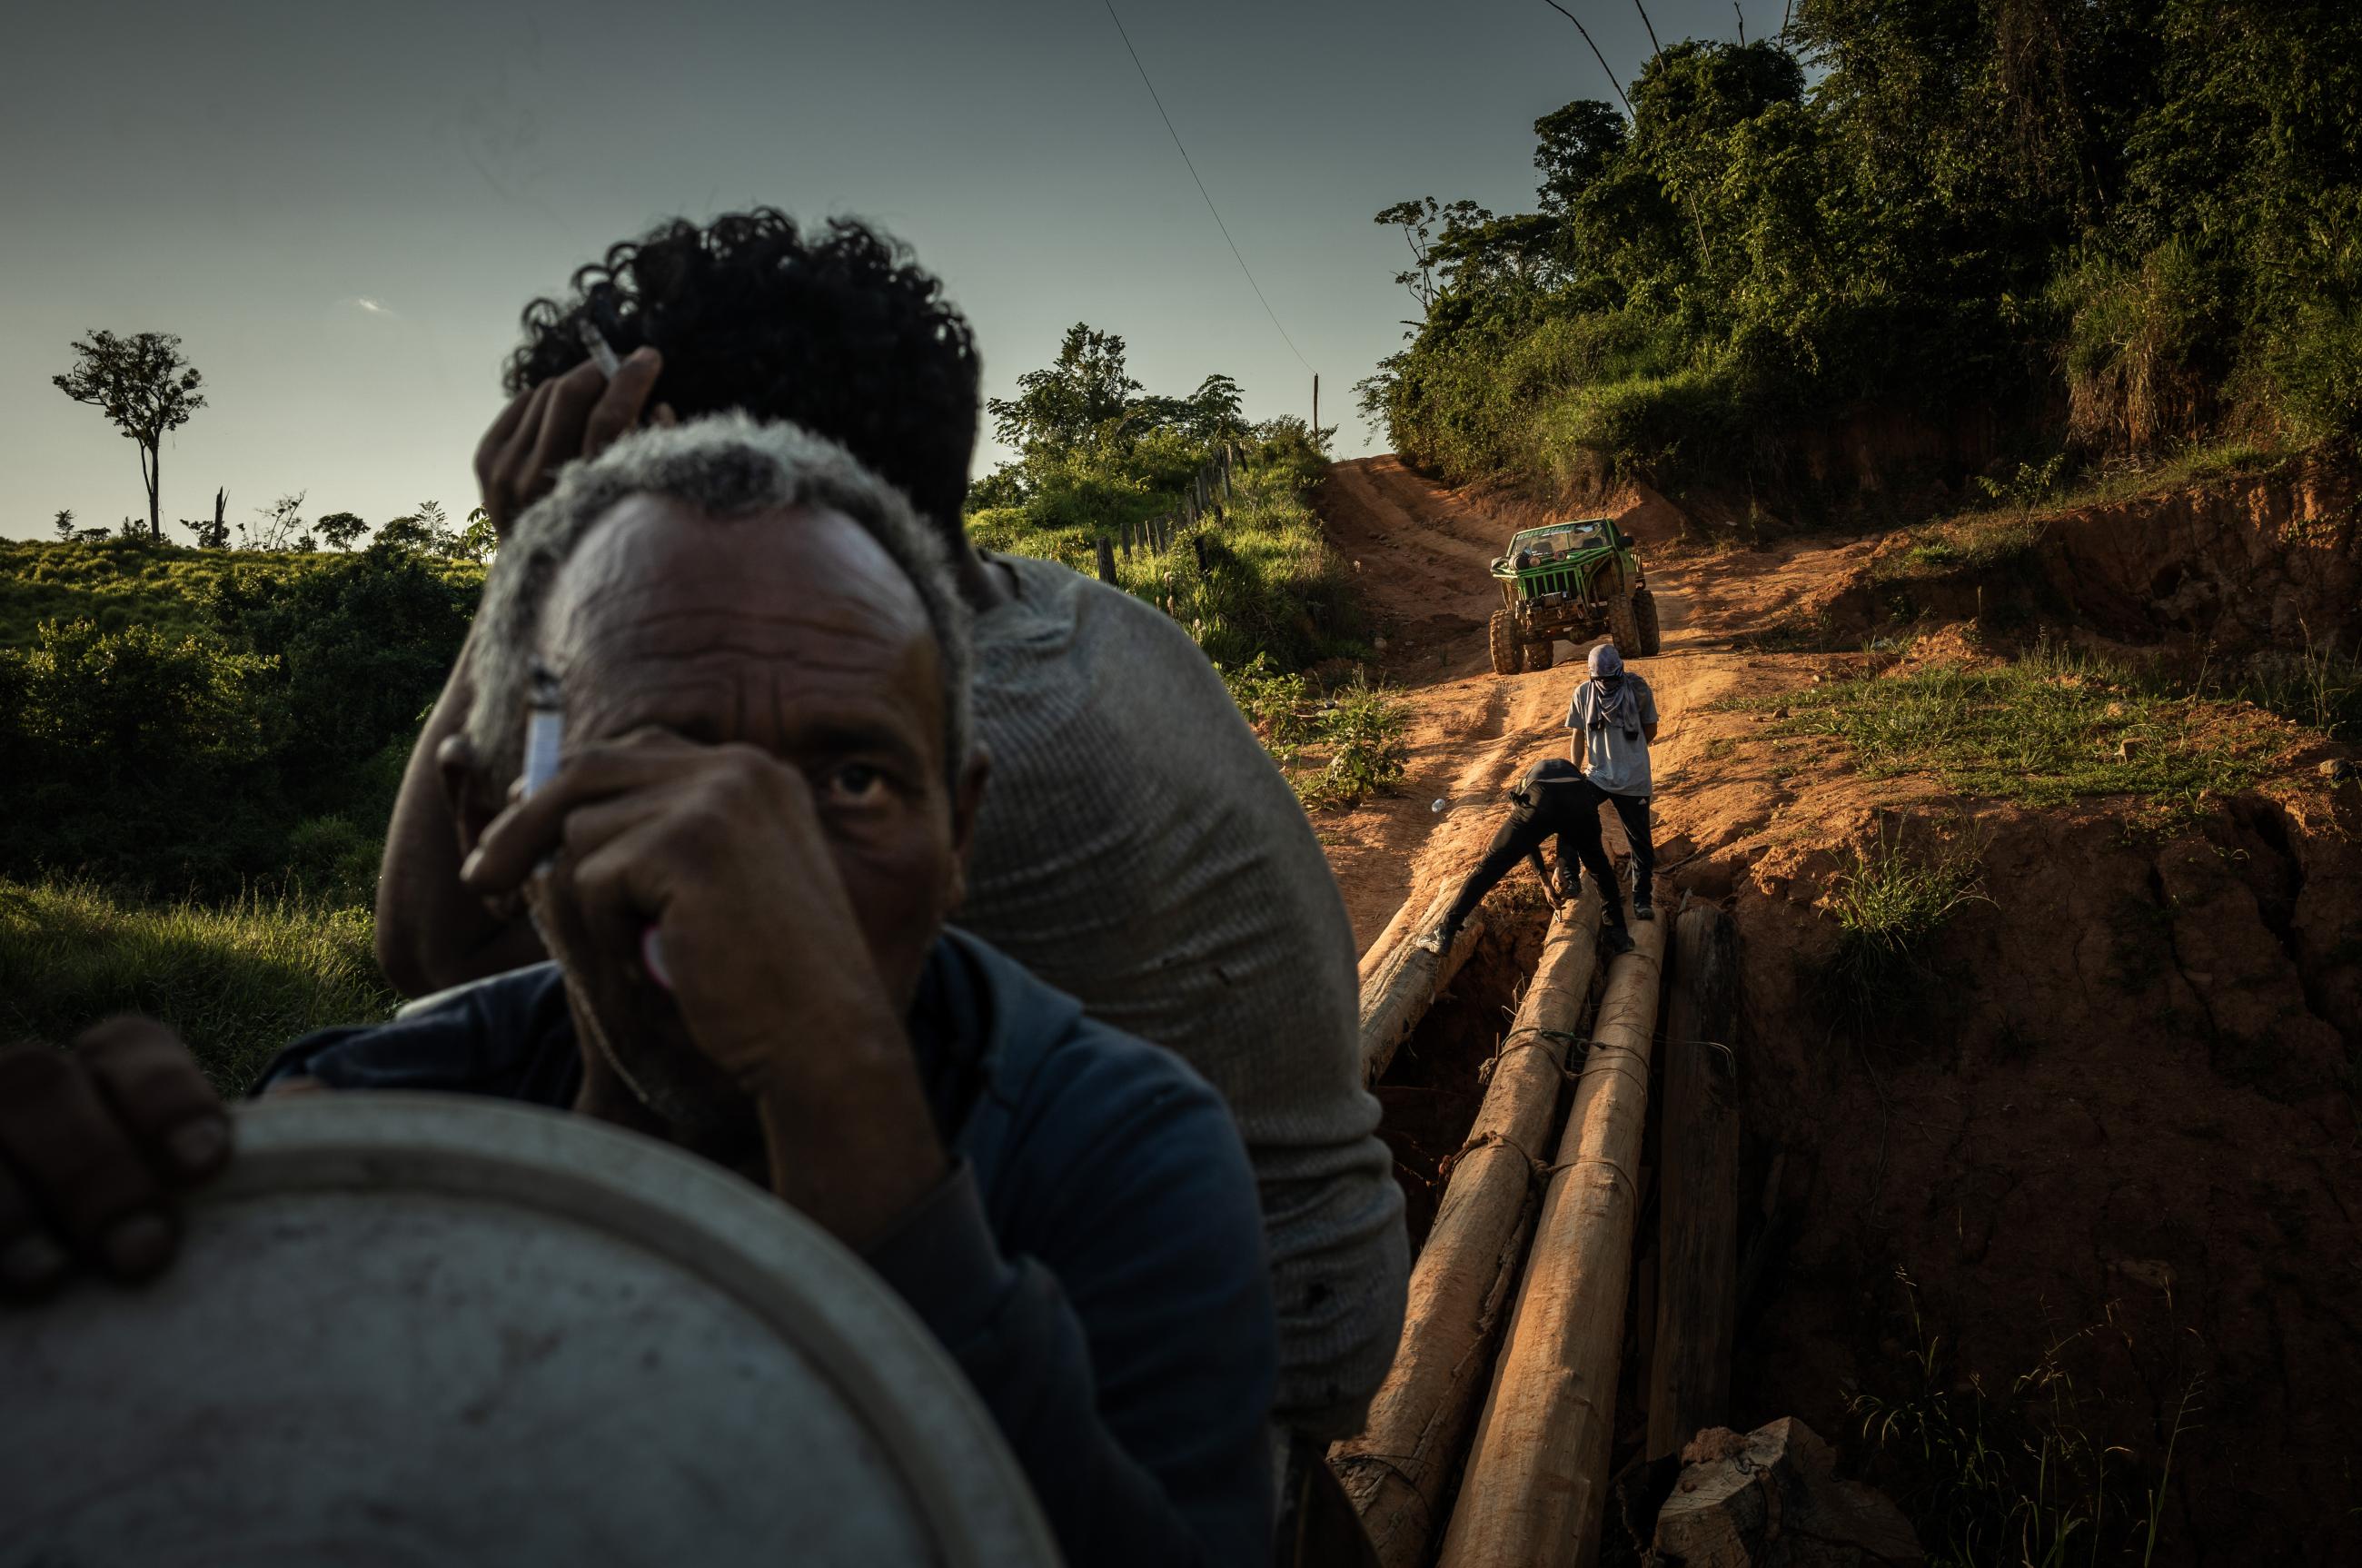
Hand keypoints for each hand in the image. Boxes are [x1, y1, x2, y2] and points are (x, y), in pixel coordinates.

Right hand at [0, 1018, 231, 1297]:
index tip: (207, 1166)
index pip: (129, 1046)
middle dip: (92, 1166)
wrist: (56, 1282)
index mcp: (96, 1073)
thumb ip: (252, 1142)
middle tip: (145, 1252)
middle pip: (36, 1083)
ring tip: (50, 1278)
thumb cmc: (140, 1240)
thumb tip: (313, 1100)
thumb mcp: (188, 1192)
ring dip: (5, 1208)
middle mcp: (14, 1089)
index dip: (167, 1097)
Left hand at [460, 731, 946, 1243]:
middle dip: (523, 824)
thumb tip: (536, 803)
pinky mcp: (689, 842)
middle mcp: (740, 769)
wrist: (824, 1039)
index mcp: (757, 776)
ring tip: (642, 954)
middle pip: (590, 769)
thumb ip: (654, 840)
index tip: (520, 835)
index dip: (567, 791)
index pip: (634, 750)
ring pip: (581, 829)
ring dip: (589, 903)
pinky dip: (606, 934)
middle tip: (484, 880)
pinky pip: (590, 878)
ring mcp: (718, 798)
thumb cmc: (768, 988)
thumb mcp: (710, 894)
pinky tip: (657, 966)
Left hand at [473, 347, 671, 536]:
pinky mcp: (487, 462)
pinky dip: (547, 401)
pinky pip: (523, 402)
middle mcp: (535, 483)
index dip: (632, 378)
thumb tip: (656, 403)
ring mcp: (504, 472)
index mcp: (582, 496)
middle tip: (625, 364)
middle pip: (570, 392)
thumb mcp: (641, 500)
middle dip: (602, 369)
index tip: (649, 357)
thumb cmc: (606, 532)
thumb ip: (654, 451)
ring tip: (598, 398)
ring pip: (546, 392)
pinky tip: (563, 417)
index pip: (609, 415)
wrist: (541, 579)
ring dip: (577, 386)